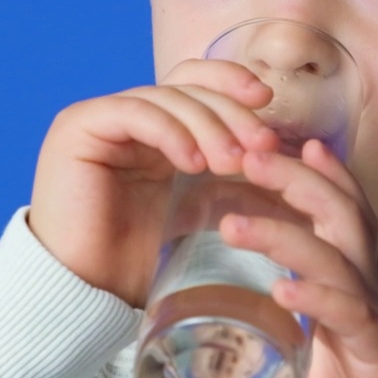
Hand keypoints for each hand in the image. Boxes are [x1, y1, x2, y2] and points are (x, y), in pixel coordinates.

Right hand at [27, 59, 277, 306]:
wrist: (86, 296)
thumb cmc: (141, 264)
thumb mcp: (203, 213)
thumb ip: (235, 182)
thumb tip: (299, 167)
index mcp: (156, 129)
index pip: (198, 82)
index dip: (233, 83)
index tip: (269, 105)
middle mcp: (128, 116)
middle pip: (188, 85)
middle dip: (232, 112)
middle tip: (262, 148)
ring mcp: (102, 118)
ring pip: (168, 97)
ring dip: (208, 126)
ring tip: (231, 164)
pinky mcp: (79, 127)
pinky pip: (135, 112)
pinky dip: (170, 132)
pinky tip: (192, 163)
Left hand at [220, 141, 377, 377]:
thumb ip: (255, 373)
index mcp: (346, 288)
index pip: (336, 215)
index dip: (312, 175)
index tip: (272, 143)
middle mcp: (363, 292)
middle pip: (339, 213)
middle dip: (296, 178)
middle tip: (249, 153)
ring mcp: (374, 318)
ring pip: (338, 255)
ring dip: (286, 234)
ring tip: (234, 226)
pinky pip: (351, 313)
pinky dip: (317, 297)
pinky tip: (284, 291)